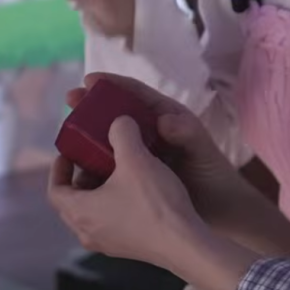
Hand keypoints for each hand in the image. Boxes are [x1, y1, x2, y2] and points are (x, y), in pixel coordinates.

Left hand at [47, 114, 206, 267]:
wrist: (185, 244)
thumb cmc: (155, 203)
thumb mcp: (136, 159)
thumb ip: (122, 133)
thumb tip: (118, 122)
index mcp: (79, 211)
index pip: (55, 190)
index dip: (58, 169)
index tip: (69, 153)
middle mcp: (88, 232)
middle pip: (72, 202)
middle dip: (81, 178)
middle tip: (94, 159)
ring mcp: (108, 245)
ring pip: (92, 213)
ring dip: (98, 192)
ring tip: (117, 172)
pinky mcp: (128, 249)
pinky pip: (110, 223)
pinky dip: (114, 205)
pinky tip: (136, 192)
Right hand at [64, 73, 254, 226]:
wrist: (220, 210)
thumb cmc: (213, 174)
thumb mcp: (200, 149)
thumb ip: (185, 132)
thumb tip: (164, 120)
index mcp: (164, 117)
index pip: (135, 94)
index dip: (112, 84)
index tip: (89, 79)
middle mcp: (149, 133)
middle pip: (115, 114)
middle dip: (91, 105)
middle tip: (70, 99)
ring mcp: (141, 156)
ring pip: (108, 141)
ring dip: (88, 138)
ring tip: (69, 139)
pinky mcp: (135, 178)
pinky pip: (109, 168)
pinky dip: (94, 166)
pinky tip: (79, 172)